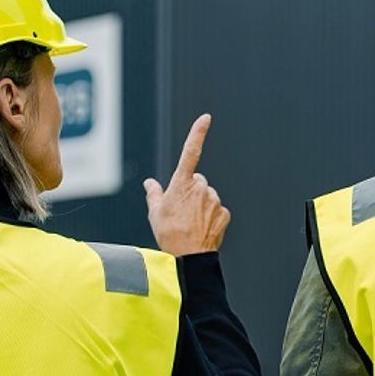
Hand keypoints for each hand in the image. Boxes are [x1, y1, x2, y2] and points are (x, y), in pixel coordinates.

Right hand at [144, 113, 231, 255]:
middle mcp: (201, 187)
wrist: (189, 257)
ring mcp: (214, 200)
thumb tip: (150, 182)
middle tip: (180, 212)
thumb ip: (154, 193)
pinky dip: (210, 217)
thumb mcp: (155, 212)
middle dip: (190, 191)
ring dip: (200, 205)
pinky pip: (217, 210)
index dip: (198, 133)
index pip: (190, 152)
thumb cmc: (169, 234)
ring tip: (190, 223)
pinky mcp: (224, 213)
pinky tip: (201, 229)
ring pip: (207, 196)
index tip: (206, 118)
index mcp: (182, 183)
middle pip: (197, 181)